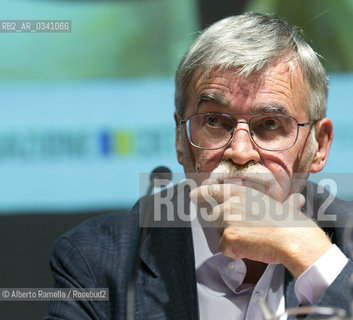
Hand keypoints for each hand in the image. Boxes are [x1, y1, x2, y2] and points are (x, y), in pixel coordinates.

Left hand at [190, 183, 331, 277]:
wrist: (293, 238)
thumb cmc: (291, 223)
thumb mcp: (283, 205)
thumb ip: (283, 202)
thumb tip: (299, 200)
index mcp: (240, 192)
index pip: (212, 190)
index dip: (201, 193)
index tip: (192, 196)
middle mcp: (229, 202)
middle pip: (214, 215)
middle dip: (224, 224)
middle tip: (245, 230)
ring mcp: (227, 219)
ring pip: (219, 231)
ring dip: (231, 237)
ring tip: (251, 238)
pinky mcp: (227, 236)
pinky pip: (224, 247)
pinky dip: (235, 251)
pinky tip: (250, 247)